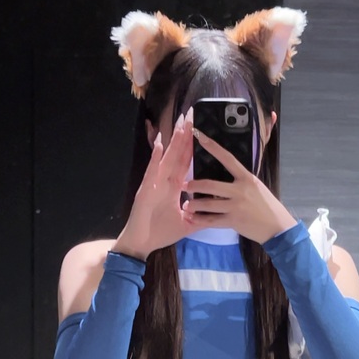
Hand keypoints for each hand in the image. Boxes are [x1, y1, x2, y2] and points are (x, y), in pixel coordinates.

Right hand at [116, 110, 193, 258]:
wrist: (141, 244)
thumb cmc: (159, 233)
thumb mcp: (186, 224)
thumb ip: (200, 216)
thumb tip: (217, 215)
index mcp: (173, 186)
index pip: (185, 161)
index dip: (192, 145)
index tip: (199, 129)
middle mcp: (164, 180)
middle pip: (176, 153)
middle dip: (184, 134)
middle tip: (191, 114)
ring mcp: (154, 183)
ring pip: (166, 157)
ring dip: (173, 140)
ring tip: (180, 122)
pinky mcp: (145, 189)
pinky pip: (152, 170)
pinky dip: (156, 156)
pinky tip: (160, 143)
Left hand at [182, 121, 297, 243]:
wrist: (277, 226)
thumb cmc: (266, 205)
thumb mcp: (256, 186)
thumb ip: (241, 179)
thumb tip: (226, 170)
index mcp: (246, 178)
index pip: (227, 158)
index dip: (212, 146)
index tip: (199, 136)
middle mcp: (240, 191)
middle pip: (210, 185)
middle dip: (193, 185)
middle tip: (184, 185)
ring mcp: (236, 206)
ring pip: (207, 204)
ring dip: (193, 204)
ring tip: (186, 204)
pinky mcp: (233, 221)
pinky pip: (211, 220)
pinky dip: (199, 220)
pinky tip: (192, 218)